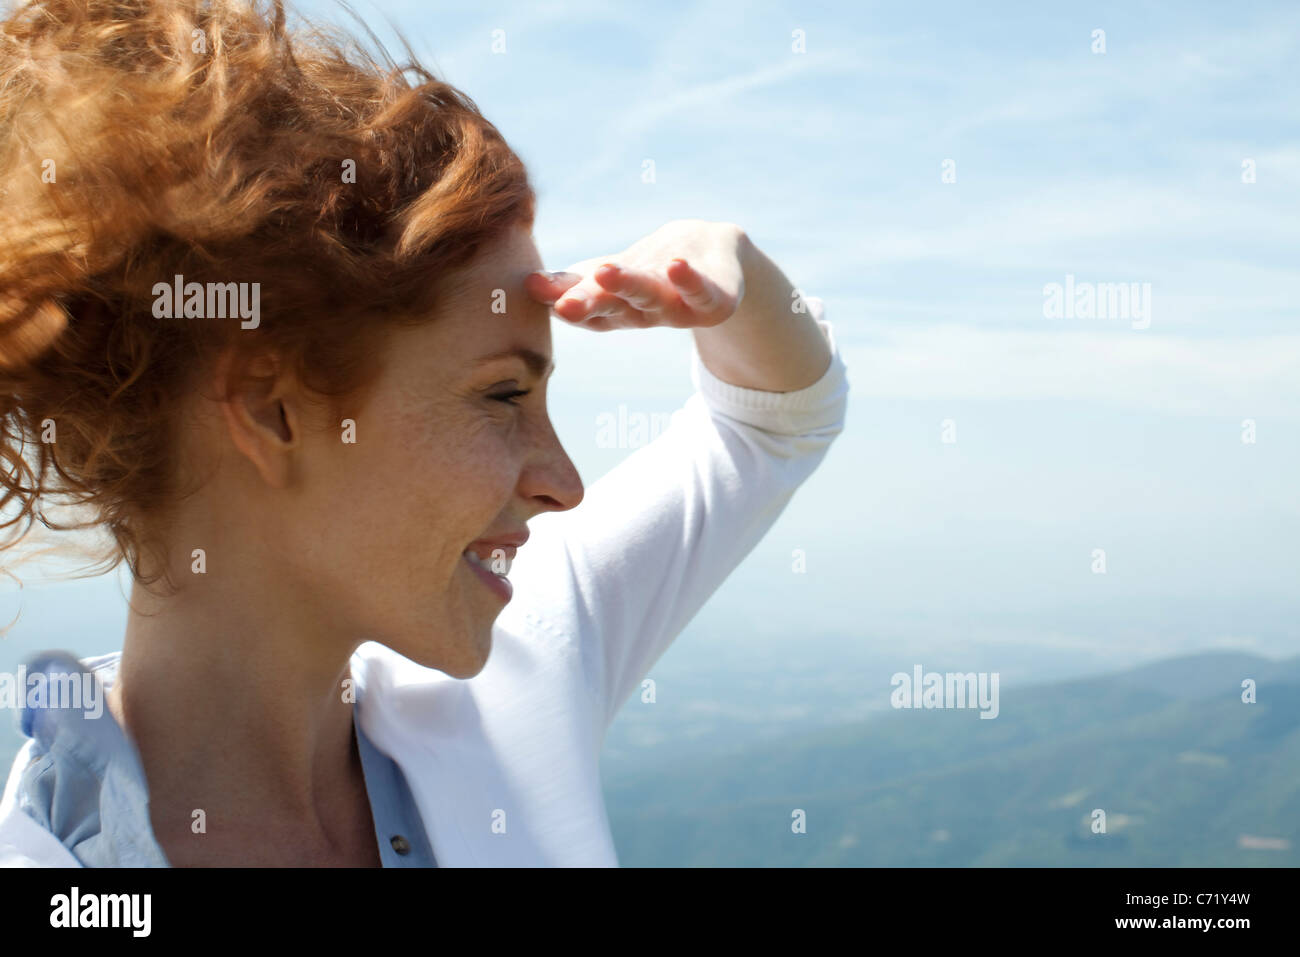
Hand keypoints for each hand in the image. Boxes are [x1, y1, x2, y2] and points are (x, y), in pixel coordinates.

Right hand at [523, 219, 745, 331]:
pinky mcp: (714, 299)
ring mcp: (680, 306)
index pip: (589, 307)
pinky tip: (676, 266)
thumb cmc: (654, 270)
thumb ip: (574, 284)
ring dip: (629, 285)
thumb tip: (529, 284)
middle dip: (591, 302)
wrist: (715, 262)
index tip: (536, 290)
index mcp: (618, 309)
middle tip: (565, 303)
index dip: (565, 301)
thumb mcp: (614, 279)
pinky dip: (689, 280)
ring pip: (651, 294)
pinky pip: (701, 290)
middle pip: (615, 305)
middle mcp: (645, 312)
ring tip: (606, 272)